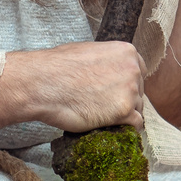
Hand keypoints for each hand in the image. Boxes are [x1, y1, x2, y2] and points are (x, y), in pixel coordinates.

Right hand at [0, 41, 145, 139]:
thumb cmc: (55, 67)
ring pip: (137, 109)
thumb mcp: (87, 52)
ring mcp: (131, 90)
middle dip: (124, 100)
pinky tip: (106, 126)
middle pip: (139, 92)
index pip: (139, 72)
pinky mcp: (124, 112)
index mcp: (127, 51)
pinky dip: (123, 129)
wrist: (41, 83)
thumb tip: (108, 71)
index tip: (112, 92)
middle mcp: (133, 69)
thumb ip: (106, 61)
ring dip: (122, 115)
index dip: (125, 85)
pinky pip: (135, 125)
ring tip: (99, 116)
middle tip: (102, 106)